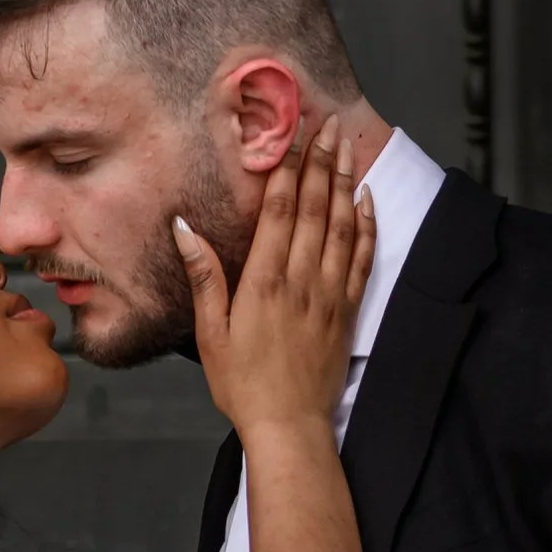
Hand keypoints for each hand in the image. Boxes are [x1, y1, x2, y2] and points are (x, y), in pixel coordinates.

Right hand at [176, 113, 373, 437]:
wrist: (289, 426)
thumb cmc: (243, 385)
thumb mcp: (211, 333)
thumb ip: (204, 277)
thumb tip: (184, 229)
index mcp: (263, 282)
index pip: (280, 211)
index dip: (288, 168)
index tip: (294, 136)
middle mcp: (301, 280)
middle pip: (315, 207)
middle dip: (320, 162)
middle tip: (327, 125)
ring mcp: (329, 294)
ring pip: (341, 225)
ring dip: (344, 182)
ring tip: (346, 147)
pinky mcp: (347, 311)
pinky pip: (362, 258)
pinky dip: (367, 225)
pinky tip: (366, 200)